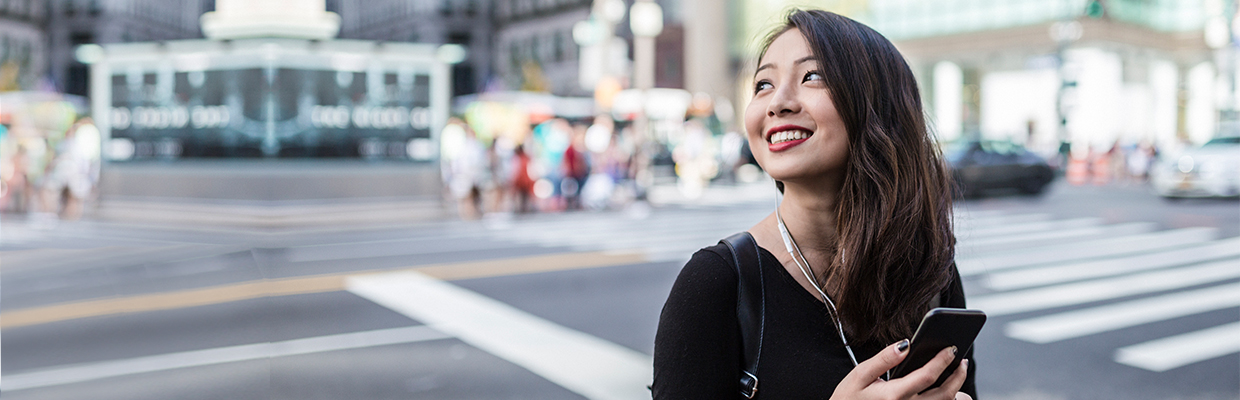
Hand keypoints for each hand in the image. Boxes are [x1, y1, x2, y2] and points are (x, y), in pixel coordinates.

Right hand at [829, 340, 969, 399]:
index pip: (927, 376)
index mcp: (894, 395)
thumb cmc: (848, 398)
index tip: (951, 348)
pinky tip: (948, 392)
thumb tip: (905, 345)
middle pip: (944, 394)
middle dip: (958, 376)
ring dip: (957, 391)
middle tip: (961, 361)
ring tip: (957, 375)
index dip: (942, 360)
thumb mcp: (860, 374)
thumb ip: (884, 359)